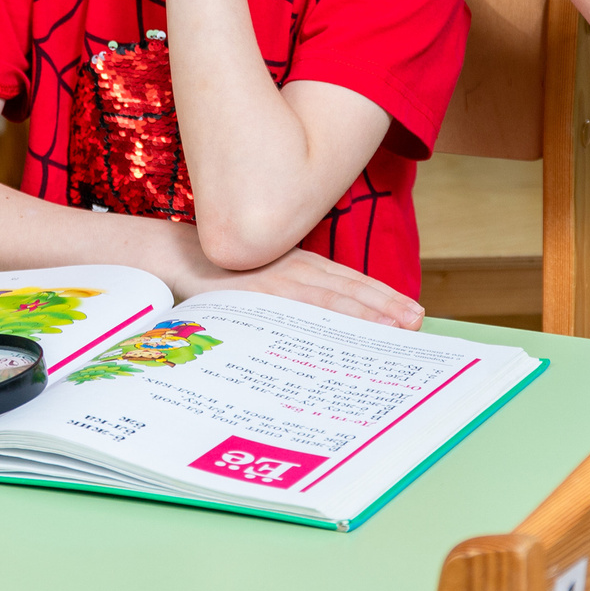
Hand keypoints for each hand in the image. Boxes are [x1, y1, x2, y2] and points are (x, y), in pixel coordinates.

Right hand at [183, 247, 424, 329]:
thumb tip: (312, 326)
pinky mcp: (256, 292)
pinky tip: (345, 332)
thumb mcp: (258, 284)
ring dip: (367, 312)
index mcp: (298, 267)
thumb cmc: (215, 277)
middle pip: (350, 289)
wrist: (171, 257)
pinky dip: (324, 320)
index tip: (411, 311)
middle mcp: (294, 269)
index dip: (382, 296)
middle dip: (386, 306)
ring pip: (332, 299)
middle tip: (418, 323)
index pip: (350, 282)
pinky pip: (297, 309)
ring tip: (397, 327)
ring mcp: (276, 279)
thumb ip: (286, 299)